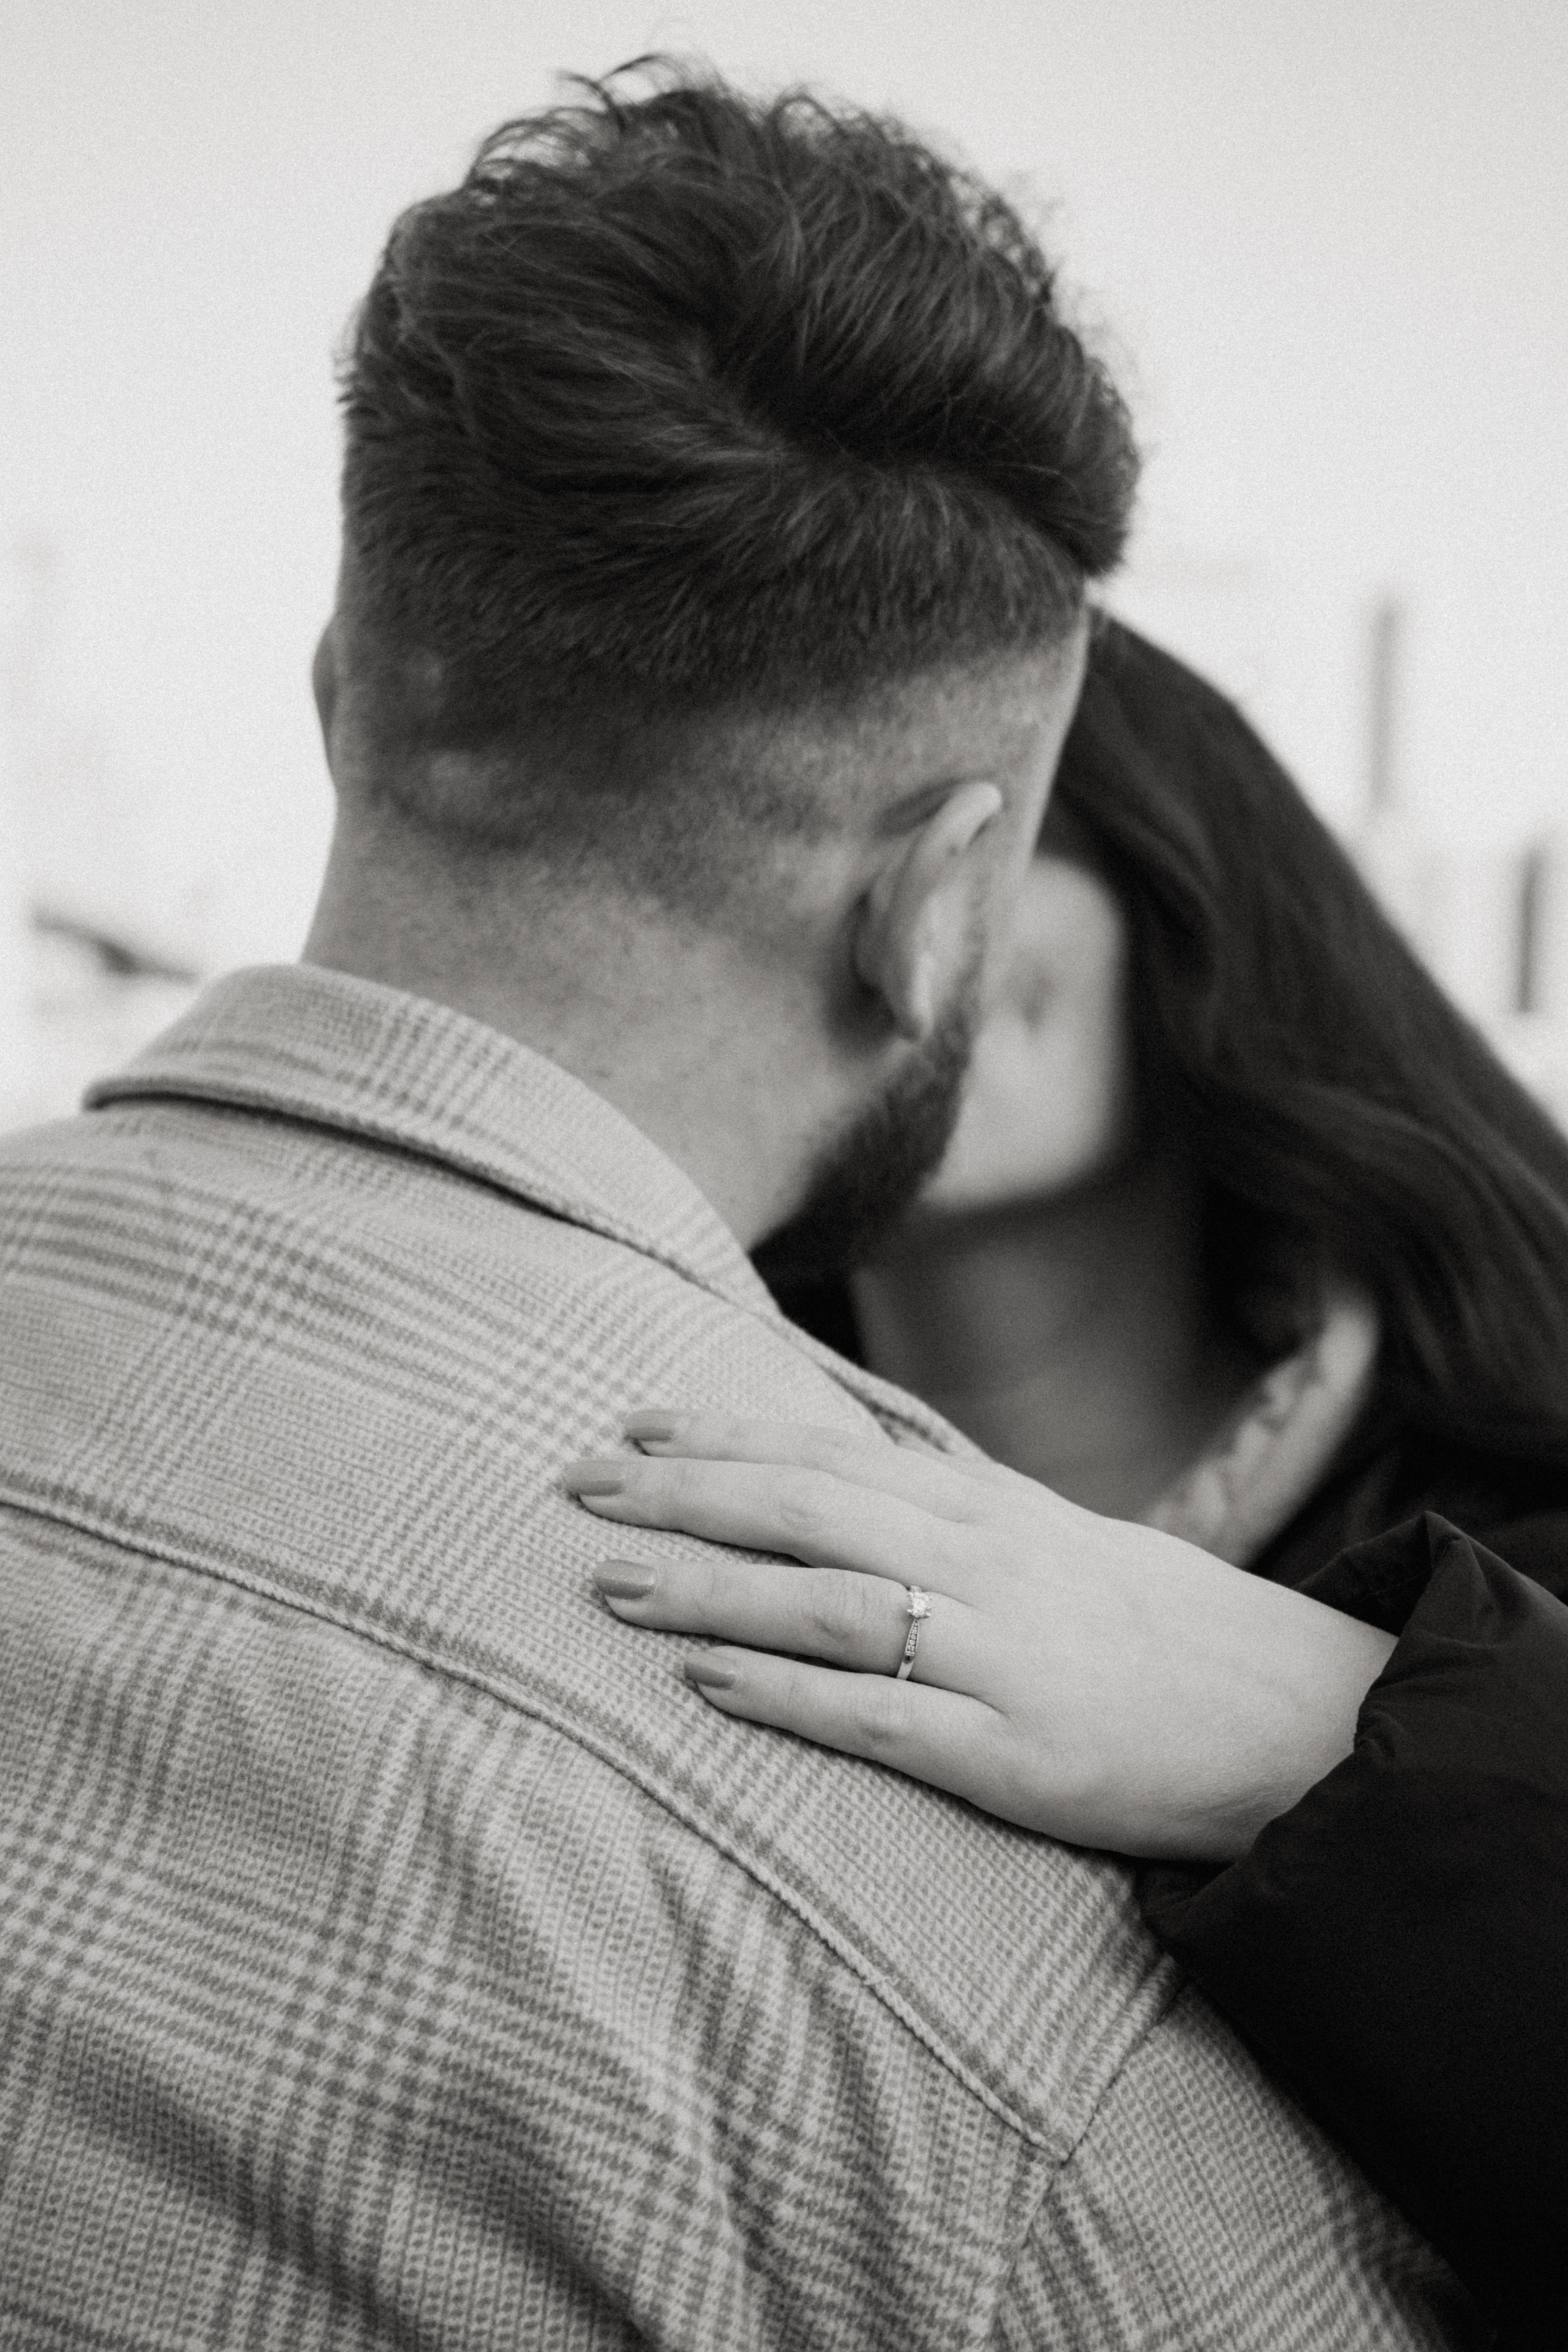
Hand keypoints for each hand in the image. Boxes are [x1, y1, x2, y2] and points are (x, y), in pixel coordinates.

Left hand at [563, 1411, 1395, 1860]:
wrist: (1301, 1717)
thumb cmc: (1161, 1628)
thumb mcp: (1058, 1538)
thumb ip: (950, 1510)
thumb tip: (843, 1468)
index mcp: (994, 1506)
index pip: (832, 1451)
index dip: (723, 1435)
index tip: (630, 1425)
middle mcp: (989, 1564)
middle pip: (811, 1509)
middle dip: (686, 1496)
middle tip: (577, 1487)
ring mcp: (1001, 1657)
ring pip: (829, 1607)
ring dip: (711, 1594)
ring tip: (612, 1585)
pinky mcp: (1016, 1756)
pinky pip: (881, 1721)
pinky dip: (787, 1700)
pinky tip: (707, 1690)